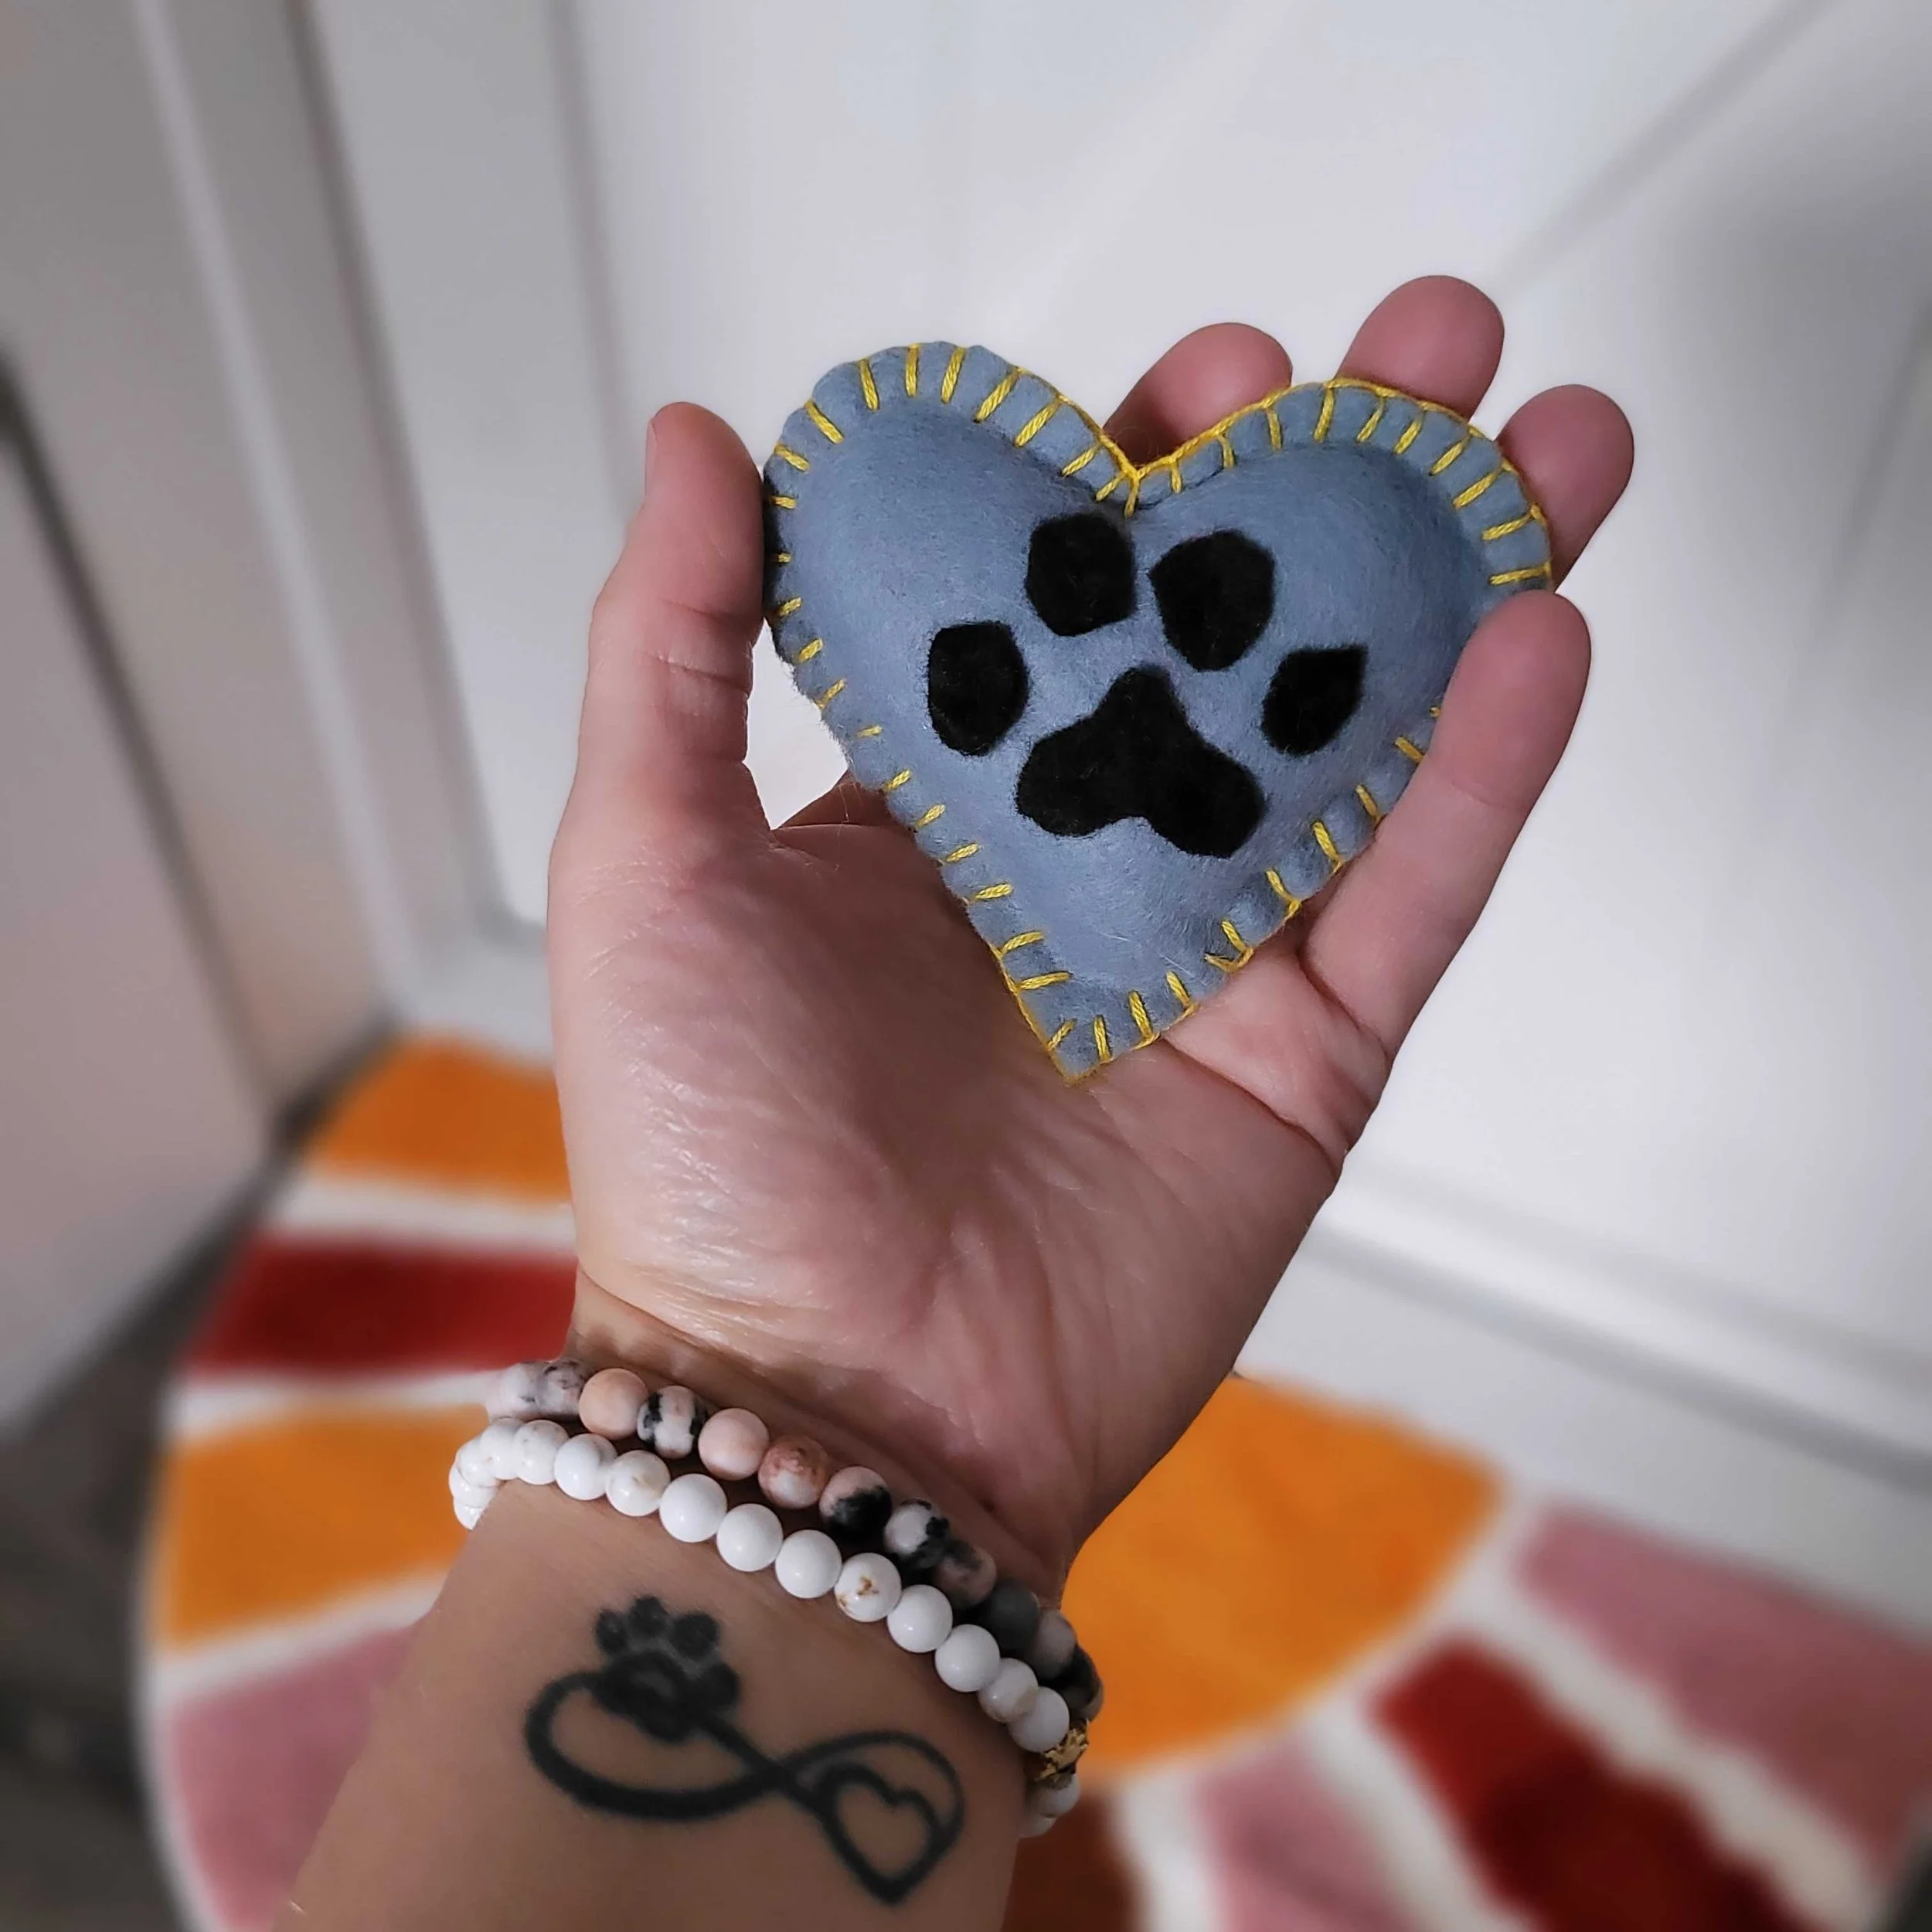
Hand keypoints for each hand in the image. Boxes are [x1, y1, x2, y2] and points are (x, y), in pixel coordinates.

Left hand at [547, 278, 1632, 1586]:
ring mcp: (1206, 958)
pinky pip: (1408, 899)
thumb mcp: (647, 860)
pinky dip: (1477, 777)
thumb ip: (676, 644)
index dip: (1145, 470)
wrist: (822, 1407)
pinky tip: (1538, 633)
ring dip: (1456, 594)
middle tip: (1429, 348)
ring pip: (1355, 745)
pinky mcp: (1301, 1061)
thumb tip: (710, 434)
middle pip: (1238, 640)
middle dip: (1339, 493)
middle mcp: (1081, 859)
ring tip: (1545, 444)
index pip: (1065, 593)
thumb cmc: (702, 1143)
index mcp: (938, 801)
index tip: (1213, 371)